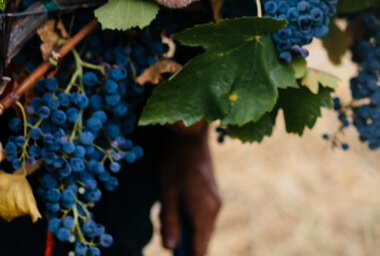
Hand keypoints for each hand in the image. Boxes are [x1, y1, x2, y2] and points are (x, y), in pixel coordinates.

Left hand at [159, 126, 220, 255]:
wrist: (190, 135)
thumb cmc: (175, 164)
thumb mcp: (167, 195)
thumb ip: (170, 223)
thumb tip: (170, 248)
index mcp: (204, 213)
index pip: (200, 249)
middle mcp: (214, 210)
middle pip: (202, 240)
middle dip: (183, 243)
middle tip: (164, 229)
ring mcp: (215, 201)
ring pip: (201, 228)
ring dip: (184, 229)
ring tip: (166, 212)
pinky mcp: (212, 194)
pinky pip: (202, 216)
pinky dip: (189, 218)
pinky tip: (174, 205)